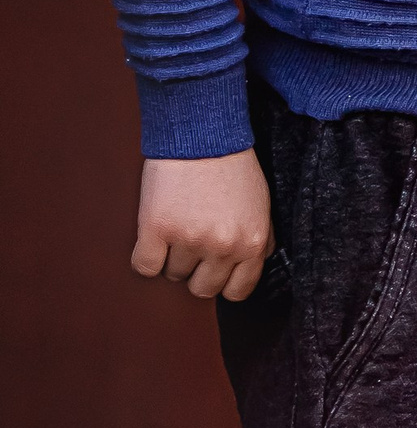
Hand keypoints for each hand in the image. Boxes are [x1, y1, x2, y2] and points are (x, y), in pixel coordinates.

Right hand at [131, 152, 272, 301]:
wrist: (202, 135)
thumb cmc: (233, 168)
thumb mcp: (261, 206)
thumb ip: (260, 240)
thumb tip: (251, 265)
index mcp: (252, 244)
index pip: (238, 291)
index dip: (223, 282)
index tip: (215, 270)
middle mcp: (223, 247)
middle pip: (203, 289)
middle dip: (196, 271)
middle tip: (192, 245)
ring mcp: (189, 239)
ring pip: (173, 274)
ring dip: (171, 256)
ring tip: (177, 225)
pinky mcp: (157, 228)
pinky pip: (145, 266)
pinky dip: (146, 256)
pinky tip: (153, 238)